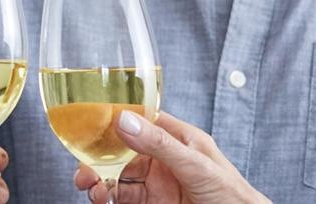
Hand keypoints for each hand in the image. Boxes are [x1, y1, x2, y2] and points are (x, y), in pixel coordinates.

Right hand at [72, 112, 268, 203]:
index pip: (141, 120)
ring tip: (88, 186)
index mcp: (178, 137)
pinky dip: (106, 195)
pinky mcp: (151, 203)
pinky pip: (122, 196)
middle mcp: (164, 157)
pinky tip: (100, 196)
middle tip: (83, 165)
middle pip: (122, 150)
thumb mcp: (196, 164)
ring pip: (117, 174)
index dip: (115, 119)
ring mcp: (157, 182)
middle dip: (99, 155)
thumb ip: (161, 144)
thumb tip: (125, 121)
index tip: (90, 123)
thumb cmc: (233, 195)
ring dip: (99, 178)